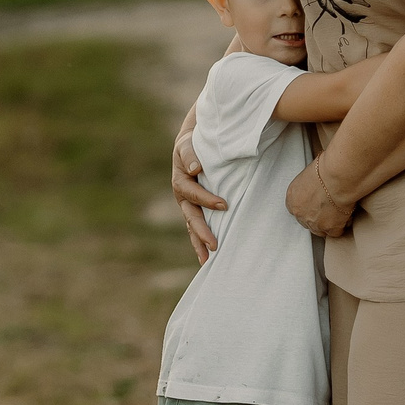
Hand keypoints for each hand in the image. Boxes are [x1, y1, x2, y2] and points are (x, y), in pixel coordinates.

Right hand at [171, 133, 225, 263]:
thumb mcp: (187, 145)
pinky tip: (208, 257)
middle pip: (191, 217)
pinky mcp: (195, 209)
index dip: (206, 199)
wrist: (190, 145)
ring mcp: (188, 205)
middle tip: (214, 245)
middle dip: (202, 232)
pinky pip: (197, 227)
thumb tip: (195, 168)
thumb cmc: (192, 145)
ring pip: (192, 227)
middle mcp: (182, 197)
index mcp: (181, 181)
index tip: (224, 205)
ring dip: (199, 243)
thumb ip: (190, 154)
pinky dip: (201, 241)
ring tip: (207, 260)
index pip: (193, 193)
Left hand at [286, 158, 354, 237]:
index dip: (309, 208)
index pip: (298, 210)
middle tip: (330, 208)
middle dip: (319, 218)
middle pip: (308, 222)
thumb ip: (309, 185)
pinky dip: (343, 224)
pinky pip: (336, 232)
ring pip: (321, 230)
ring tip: (340, 212)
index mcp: (292, 199)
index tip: (318, 204)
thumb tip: (317, 184)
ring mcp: (314, 223)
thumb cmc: (326, 169)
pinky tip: (348, 214)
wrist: (336, 177)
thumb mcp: (309, 174)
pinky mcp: (329, 229)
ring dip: (330, 224)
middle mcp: (299, 213)